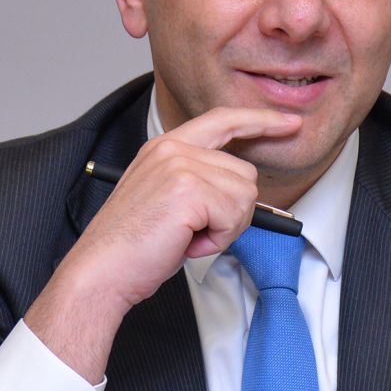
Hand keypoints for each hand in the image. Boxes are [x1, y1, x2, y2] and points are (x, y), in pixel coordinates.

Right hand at [25, 106, 300, 381]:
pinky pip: (235, 216)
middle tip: (193, 232)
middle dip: (231, 213)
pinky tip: (187, 242)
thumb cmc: (133, 246)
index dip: (260, 121)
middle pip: (245, 174)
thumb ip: (199, 182)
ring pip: (245, 196)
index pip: (224, 120)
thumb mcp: (168, 200)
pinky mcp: (190, 189)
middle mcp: (173, 149)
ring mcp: (181, 166)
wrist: (103, 270)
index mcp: (166, 147)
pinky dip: (217, 239)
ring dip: (224, 227)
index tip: (288, 122)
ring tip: (185, 236)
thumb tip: (243, 189)